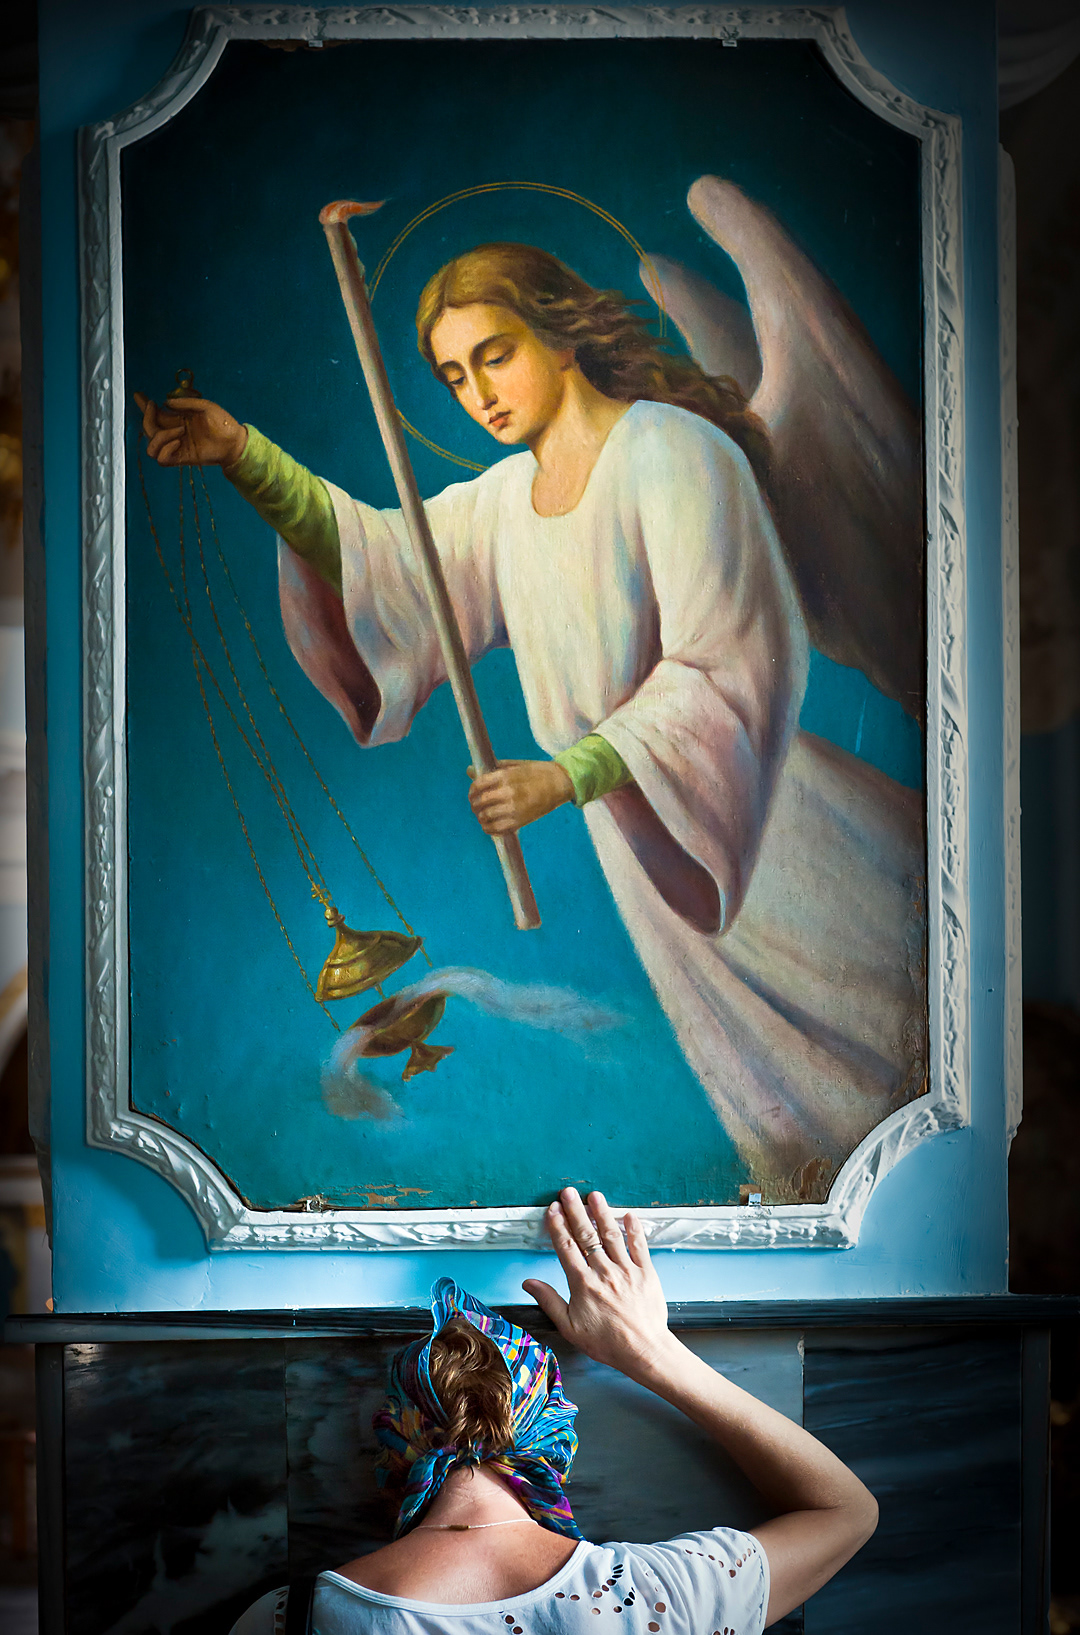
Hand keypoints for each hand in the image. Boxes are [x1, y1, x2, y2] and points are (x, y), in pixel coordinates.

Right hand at [133, 392, 247, 468]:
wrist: (235, 441)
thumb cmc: (223, 422)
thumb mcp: (205, 406)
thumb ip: (185, 404)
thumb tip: (166, 403)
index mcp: (178, 420)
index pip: (155, 415)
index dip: (144, 407)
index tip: (139, 396)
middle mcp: (174, 433)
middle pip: (148, 430)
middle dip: (147, 418)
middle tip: (155, 407)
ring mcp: (177, 447)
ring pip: (151, 447)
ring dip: (160, 436)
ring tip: (180, 430)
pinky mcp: (182, 459)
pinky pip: (162, 459)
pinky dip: (165, 449)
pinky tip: (178, 441)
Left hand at [467, 758, 572, 834]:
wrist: (559, 783)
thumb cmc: (536, 772)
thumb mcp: (514, 766)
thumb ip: (492, 769)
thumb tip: (469, 771)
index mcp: (506, 776)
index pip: (478, 785)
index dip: (472, 790)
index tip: (473, 793)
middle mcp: (509, 792)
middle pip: (480, 802)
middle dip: (474, 804)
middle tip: (476, 805)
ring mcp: (514, 808)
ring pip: (486, 817)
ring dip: (480, 817)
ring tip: (482, 815)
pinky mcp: (520, 821)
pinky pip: (497, 829)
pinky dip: (488, 829)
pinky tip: (489, 825)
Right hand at [522, 1188, 674, 1378]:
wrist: (643, 1351)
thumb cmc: (607, 1343)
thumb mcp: (570, 1328)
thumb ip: (549, 1301)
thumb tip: (529, 1283)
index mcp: (583, 1284)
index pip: (566, 1247)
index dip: (558, 1226)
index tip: (552, 1210)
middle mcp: (604, 1272)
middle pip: (586, 1235)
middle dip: (575, 1210)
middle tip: (568, 1193)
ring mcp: (626, 1270)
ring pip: (612, 1235)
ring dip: (602, 1213)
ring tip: (594, 1195)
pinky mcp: (646, 1273)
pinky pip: (639, 1246)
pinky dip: (634, 1229)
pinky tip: (629, 1215)